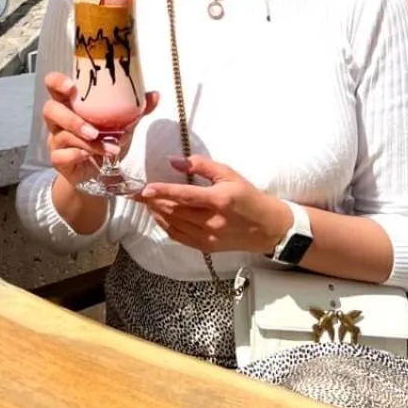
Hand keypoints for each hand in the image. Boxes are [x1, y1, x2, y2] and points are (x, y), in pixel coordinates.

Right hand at [41, 72, 159, 191]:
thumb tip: (155, 95)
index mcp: (70, 102)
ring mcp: (55, 139)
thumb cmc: (105, 140)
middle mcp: (59, 118)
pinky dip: (77, 155)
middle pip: (50, 109)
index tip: (72, 87)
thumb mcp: (122, 124)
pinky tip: (90, 157)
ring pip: (61, 135)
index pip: (53, 84)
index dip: (58, 82)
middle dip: (71, 119)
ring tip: (109, 148)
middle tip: (93, 130)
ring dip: (87, 142)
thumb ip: (136, 110)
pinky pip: (60, 155)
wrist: (98, 173)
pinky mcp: (57, 159)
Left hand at [139, 155, 291, 255]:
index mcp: (219, 200)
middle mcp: (212, 221)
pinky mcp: (206, 247)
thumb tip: (174, 161)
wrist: (267, 227)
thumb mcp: (229, 174)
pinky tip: (160, 215)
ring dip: (157, 213)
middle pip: (175, 211)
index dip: (162, 192)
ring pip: (174, 225)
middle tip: (139, 192)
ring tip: (147, 202)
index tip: (145, 188)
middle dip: (154, 201)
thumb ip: (201, 165)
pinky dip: (166, 225)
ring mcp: (209, 237)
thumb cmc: (248, 196)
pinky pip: (179, 237)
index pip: (184, 196)